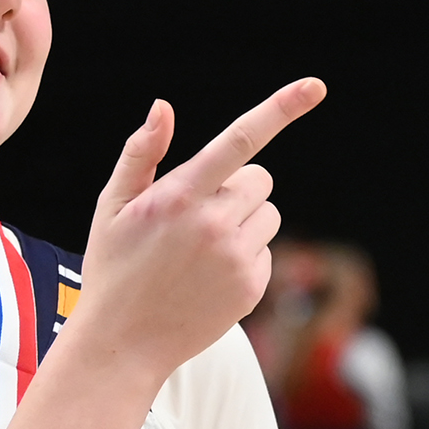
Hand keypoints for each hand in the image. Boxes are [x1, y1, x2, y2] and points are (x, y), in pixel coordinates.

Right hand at [70, 80, 325, 377]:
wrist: (123, 342)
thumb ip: (140, 153)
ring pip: (268, 214)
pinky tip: (208, 276)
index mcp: (180, 195)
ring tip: (200, 250)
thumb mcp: (113, 206)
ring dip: (244, 222)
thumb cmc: (114, 266)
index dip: (280, 109)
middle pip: (260, 178)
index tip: (315, 86)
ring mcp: (237, 258)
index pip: (239, 140)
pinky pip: (267, 250)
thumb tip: (164, 107)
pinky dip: (245, 256)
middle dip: (237, 189)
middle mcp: (215, 224)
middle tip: (198, 215)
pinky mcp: (253, 286)